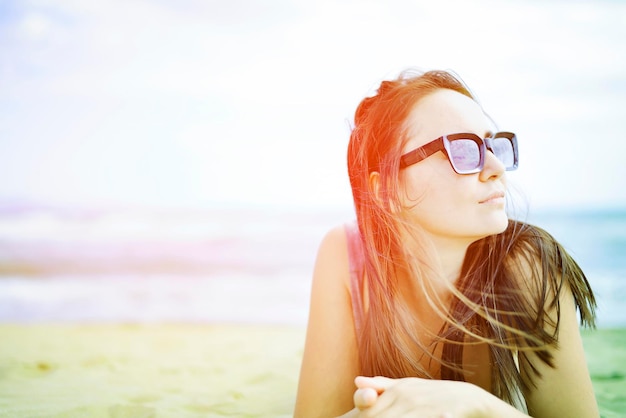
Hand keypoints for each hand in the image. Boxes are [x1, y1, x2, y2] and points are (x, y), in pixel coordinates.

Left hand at [349, 375, 495, 417]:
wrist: (468, 398)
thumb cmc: (432, 394)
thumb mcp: (408, 386)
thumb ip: (382, 385)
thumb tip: (356, 381)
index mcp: (395, 389)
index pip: (366, 410)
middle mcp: (405, 396)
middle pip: (376, 417)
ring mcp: (422, 405)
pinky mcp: (439, 414)